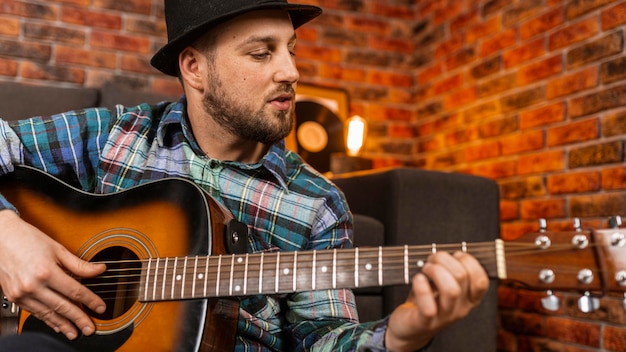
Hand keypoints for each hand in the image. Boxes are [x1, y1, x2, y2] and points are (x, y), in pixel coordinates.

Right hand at [0, 210, 105, 339]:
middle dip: (78, 319)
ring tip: (75, 332)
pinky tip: (56, 325)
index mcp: (46, 271)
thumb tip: (100, 270)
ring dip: (62, 324)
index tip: (100, 308)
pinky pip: (35, 312)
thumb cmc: (28, 239)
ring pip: (47, 313)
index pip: (74, 291)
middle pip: (62, 306)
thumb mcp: (58, 249)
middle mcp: (33, 285)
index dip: (90, 301)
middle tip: (90, 329)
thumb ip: (79, 264)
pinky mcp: (14, 297)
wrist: (0, 237)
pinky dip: (47, 319)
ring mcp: (21, 293)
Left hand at [385, 251, 488, 350]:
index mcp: (468, 299)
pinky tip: (417, 279)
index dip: (468, 260)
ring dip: (435, 271)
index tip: (453, 255)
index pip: (481, 279)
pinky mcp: (425, 322)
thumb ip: (451, 271)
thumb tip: (451, 252)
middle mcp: (460, 308)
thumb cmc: (426, 301)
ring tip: (425, 269)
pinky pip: (429, 307)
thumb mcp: (443, 286)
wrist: (408, 328)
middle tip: (431, 260)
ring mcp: (444, 317)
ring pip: (451, 290)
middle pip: (462, 276)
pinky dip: (422, 288)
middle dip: (444, 259)